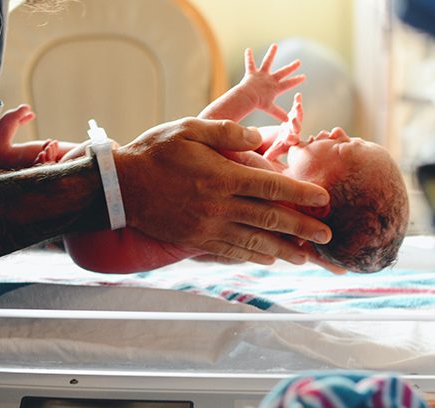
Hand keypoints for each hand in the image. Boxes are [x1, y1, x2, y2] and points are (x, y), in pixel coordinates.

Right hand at [114, 117, 331, 265]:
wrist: (121, 187)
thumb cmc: (155, 153)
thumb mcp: (188, 129)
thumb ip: (227, 132)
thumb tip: (259, 138)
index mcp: (221, 176)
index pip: (271, 187)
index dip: (301, 194)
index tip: (324, 200)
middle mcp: (219, 206)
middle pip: (270, 219)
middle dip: (303, 229)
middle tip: (329, 236)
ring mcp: (208, 227)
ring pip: (254, 242)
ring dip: (284, 250)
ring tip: (305, 257)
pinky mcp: (196, 240)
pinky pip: (230, 252)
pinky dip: (253, 257)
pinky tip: (268, 260)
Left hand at [240, 44, 304, 121]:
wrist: (248, 97)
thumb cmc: (258, 103)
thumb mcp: (270, 109)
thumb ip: (278, 114)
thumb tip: (287, 121)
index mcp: (275, 87)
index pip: (289, 84)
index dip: (296, 80)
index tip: (303, 76)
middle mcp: (270, 79)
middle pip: (283, 72)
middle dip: (291, 67)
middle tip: (298, 62)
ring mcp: (262, 75)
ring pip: (268, 62)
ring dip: (271, 53)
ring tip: (274, 45)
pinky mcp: (252, 72)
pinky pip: (250, 63)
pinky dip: (248, 57)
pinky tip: (247, 49)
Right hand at [263, 93, 302, 160]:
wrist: (282, 139)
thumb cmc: (277, 146)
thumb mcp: (273, 151)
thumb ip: (270, 155)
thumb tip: (265, 160)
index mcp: (291, 141)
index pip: (292, 141)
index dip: (291, 139)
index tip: (289, 138)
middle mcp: (295, 132)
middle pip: (297, 128)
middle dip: (295, 124)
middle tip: (293, 120)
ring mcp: (295, 123)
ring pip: (298, 117)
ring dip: (298, 111)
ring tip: (297, 105)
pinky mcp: (294, 115)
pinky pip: (296, 108)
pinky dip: (297, 102)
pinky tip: (298, 95)